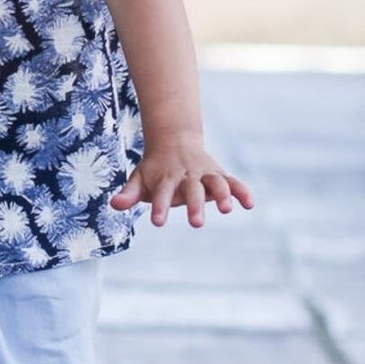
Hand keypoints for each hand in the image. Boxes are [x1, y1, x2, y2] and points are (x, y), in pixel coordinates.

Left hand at [109, 135, 254, 229]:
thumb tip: (114, 205)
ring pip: (215, 183)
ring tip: (226, 210)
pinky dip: (242, 191)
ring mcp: (205, 174)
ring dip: (222, 195)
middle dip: (194, 205)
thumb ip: (129, 193)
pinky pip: (233, 182)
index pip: (162, 193)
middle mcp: (187, 175)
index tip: (157, 222)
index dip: (160, 207)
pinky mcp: (219, 175)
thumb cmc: (154, 168)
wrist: (173, 140)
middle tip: (196, 224)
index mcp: (166, 177)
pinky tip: (250, 204)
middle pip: (192, 190)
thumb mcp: (139, 178)